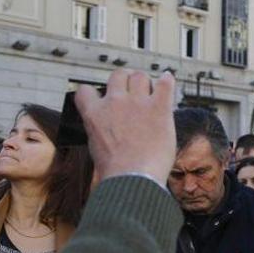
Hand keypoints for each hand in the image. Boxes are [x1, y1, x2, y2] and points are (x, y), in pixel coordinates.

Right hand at [76, 70, 175, 184]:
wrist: (133, 178)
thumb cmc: (116, 171)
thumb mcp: (96, 147)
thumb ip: (101, 129)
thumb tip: (108, 127)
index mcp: (94, 114)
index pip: (86, 90)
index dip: (96, 93)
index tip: (105, 99)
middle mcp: (113, 103)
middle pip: (119, 74)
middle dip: (126, 81)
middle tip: (135, 92)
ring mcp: (137, 103)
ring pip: (140, 76)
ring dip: (146, 83)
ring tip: (152, 94)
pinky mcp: (159, 108)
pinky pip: (165, 83)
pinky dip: (167, 80)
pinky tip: (167, 82)